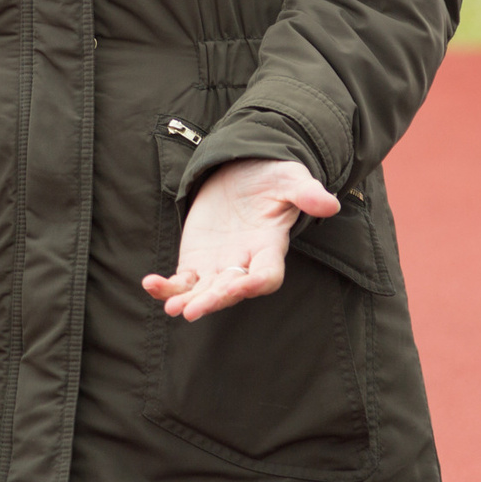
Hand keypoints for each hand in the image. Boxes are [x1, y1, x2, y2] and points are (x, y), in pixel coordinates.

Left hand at [142, 157, 339, 322]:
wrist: (244, 171)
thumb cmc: (272, 176)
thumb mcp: (290, 178)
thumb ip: (306, 192)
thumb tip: (330, 203)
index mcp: (269, 246)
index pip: (267, 275)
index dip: (256, 283)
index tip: (244, 287)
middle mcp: (244, 263)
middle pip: (231, 290)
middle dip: (214, 299)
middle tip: (194, 310)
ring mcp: (219, 265)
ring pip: (204, 291)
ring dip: (188, 300)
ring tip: (172, 308)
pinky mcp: (196, 260)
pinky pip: (182, 280)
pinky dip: (167, 286)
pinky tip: (150, 284)